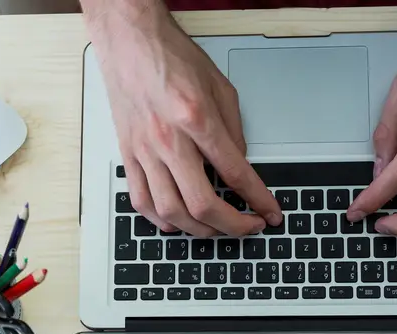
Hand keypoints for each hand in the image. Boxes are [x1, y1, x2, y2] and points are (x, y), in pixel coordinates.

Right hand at [84, 0, 281, 236]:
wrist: (129, 40)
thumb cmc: (171, 56)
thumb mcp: (220, 87)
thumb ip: (233, 131)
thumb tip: (238, 166)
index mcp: (197, 118)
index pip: (235, 173)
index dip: (257, 200)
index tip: (269, 213)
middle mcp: (168, 139)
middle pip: (201, 204)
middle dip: (231, 226)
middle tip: (246, 227)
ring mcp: (144, 150)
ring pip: (170, 211)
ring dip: (198, 230)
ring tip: (215, 229)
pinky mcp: (128, 154)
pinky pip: (141, 200)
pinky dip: (161, 219)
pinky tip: (176, 221)